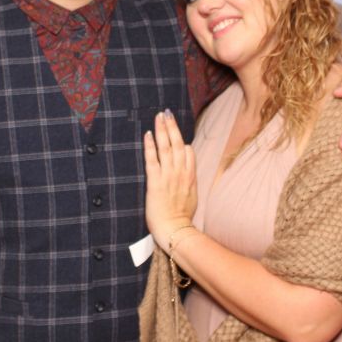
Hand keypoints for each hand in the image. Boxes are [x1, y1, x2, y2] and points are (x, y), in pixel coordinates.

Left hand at [143, 110, 197, 250]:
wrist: (175, 229)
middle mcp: (180, 172)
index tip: (175, 132)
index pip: (188, 151)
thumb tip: (188, 172)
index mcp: (190, 176)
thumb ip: (190, 181)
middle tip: (167, 113)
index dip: (181, 141)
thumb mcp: (192, 196)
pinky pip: (152, 158)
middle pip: (177, 143)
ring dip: (162, 129)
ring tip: (159, 116)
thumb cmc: (182, 216)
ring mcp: (168, 175)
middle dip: (172, 126)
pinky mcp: (155, 180)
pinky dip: (150, 145)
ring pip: (166, 147)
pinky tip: (148, 134)